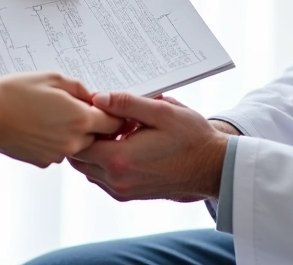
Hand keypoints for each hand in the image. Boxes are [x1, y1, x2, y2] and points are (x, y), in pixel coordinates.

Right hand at [0, 72, 121, 168]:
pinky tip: (38, 126)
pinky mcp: (44, 162)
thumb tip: (94, 98)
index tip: (106, 108)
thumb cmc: (15, 93)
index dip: (113, 114)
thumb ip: (80, 89)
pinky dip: (55, 141)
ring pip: (77, 144)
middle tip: (74, 106)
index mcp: (81, 119)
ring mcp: (58, 155)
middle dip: (92, 123)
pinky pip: (59, 151)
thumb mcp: (53, 78)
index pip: (115, 123)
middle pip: (97, 136)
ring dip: (72, 132)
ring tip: (50, 114)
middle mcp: (74, 142)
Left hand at [67, 93, 230, 202]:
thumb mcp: (161, 112)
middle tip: (102, 119)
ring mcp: (122, 190)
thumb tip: (97, 98)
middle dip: (84, 138)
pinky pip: (101, 178)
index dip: (82, 125)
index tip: (95, 110)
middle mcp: (117, 180)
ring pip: (88, 170)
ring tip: (115, 132)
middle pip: (79, 159)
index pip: (79, 143)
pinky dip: (103, 162)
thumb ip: (126, 104)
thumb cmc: (191, 138)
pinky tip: (122, 145)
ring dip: (94, 150)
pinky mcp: (128, 194)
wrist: (213, 167)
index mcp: (120, 159)